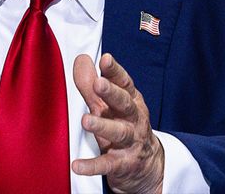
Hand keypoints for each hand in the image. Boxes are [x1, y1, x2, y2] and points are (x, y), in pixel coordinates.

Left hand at [72, 53, 164, 193]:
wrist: (147, 166)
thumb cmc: (123, 126)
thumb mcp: (108, 105)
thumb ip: (92, 84)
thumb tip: (81, 60)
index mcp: (131, 101)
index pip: (124, 83)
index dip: (115, 71)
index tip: (105, 59)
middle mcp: (133, 119)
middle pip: (124, 104)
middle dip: (112, 93)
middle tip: (99, 84)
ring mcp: (130, 142)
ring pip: (118, 133)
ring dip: (103, 126)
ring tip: (86, 120)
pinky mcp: (122, 164)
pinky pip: (107, 164)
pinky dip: (92, 165)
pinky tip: (77, 165)